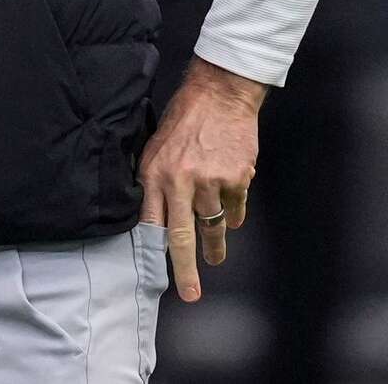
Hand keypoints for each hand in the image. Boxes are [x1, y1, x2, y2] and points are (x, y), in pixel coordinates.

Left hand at [137, 56, 265, 301]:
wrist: (220, 93)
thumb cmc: (183, 118)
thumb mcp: (155, 147)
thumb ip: (152, 180)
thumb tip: (150, 216)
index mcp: (155, 174)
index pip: (150, 222)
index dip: (152, 251)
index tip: (154, 276)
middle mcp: (182, 181)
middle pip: (182, 237)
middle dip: (185, 270)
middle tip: (191, 293)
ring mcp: (212, 181)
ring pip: (213, 225)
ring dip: (215, 244)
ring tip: (216, 257)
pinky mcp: (237, 178)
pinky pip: (235, 208)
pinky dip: (232, 215)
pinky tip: (230, 216)